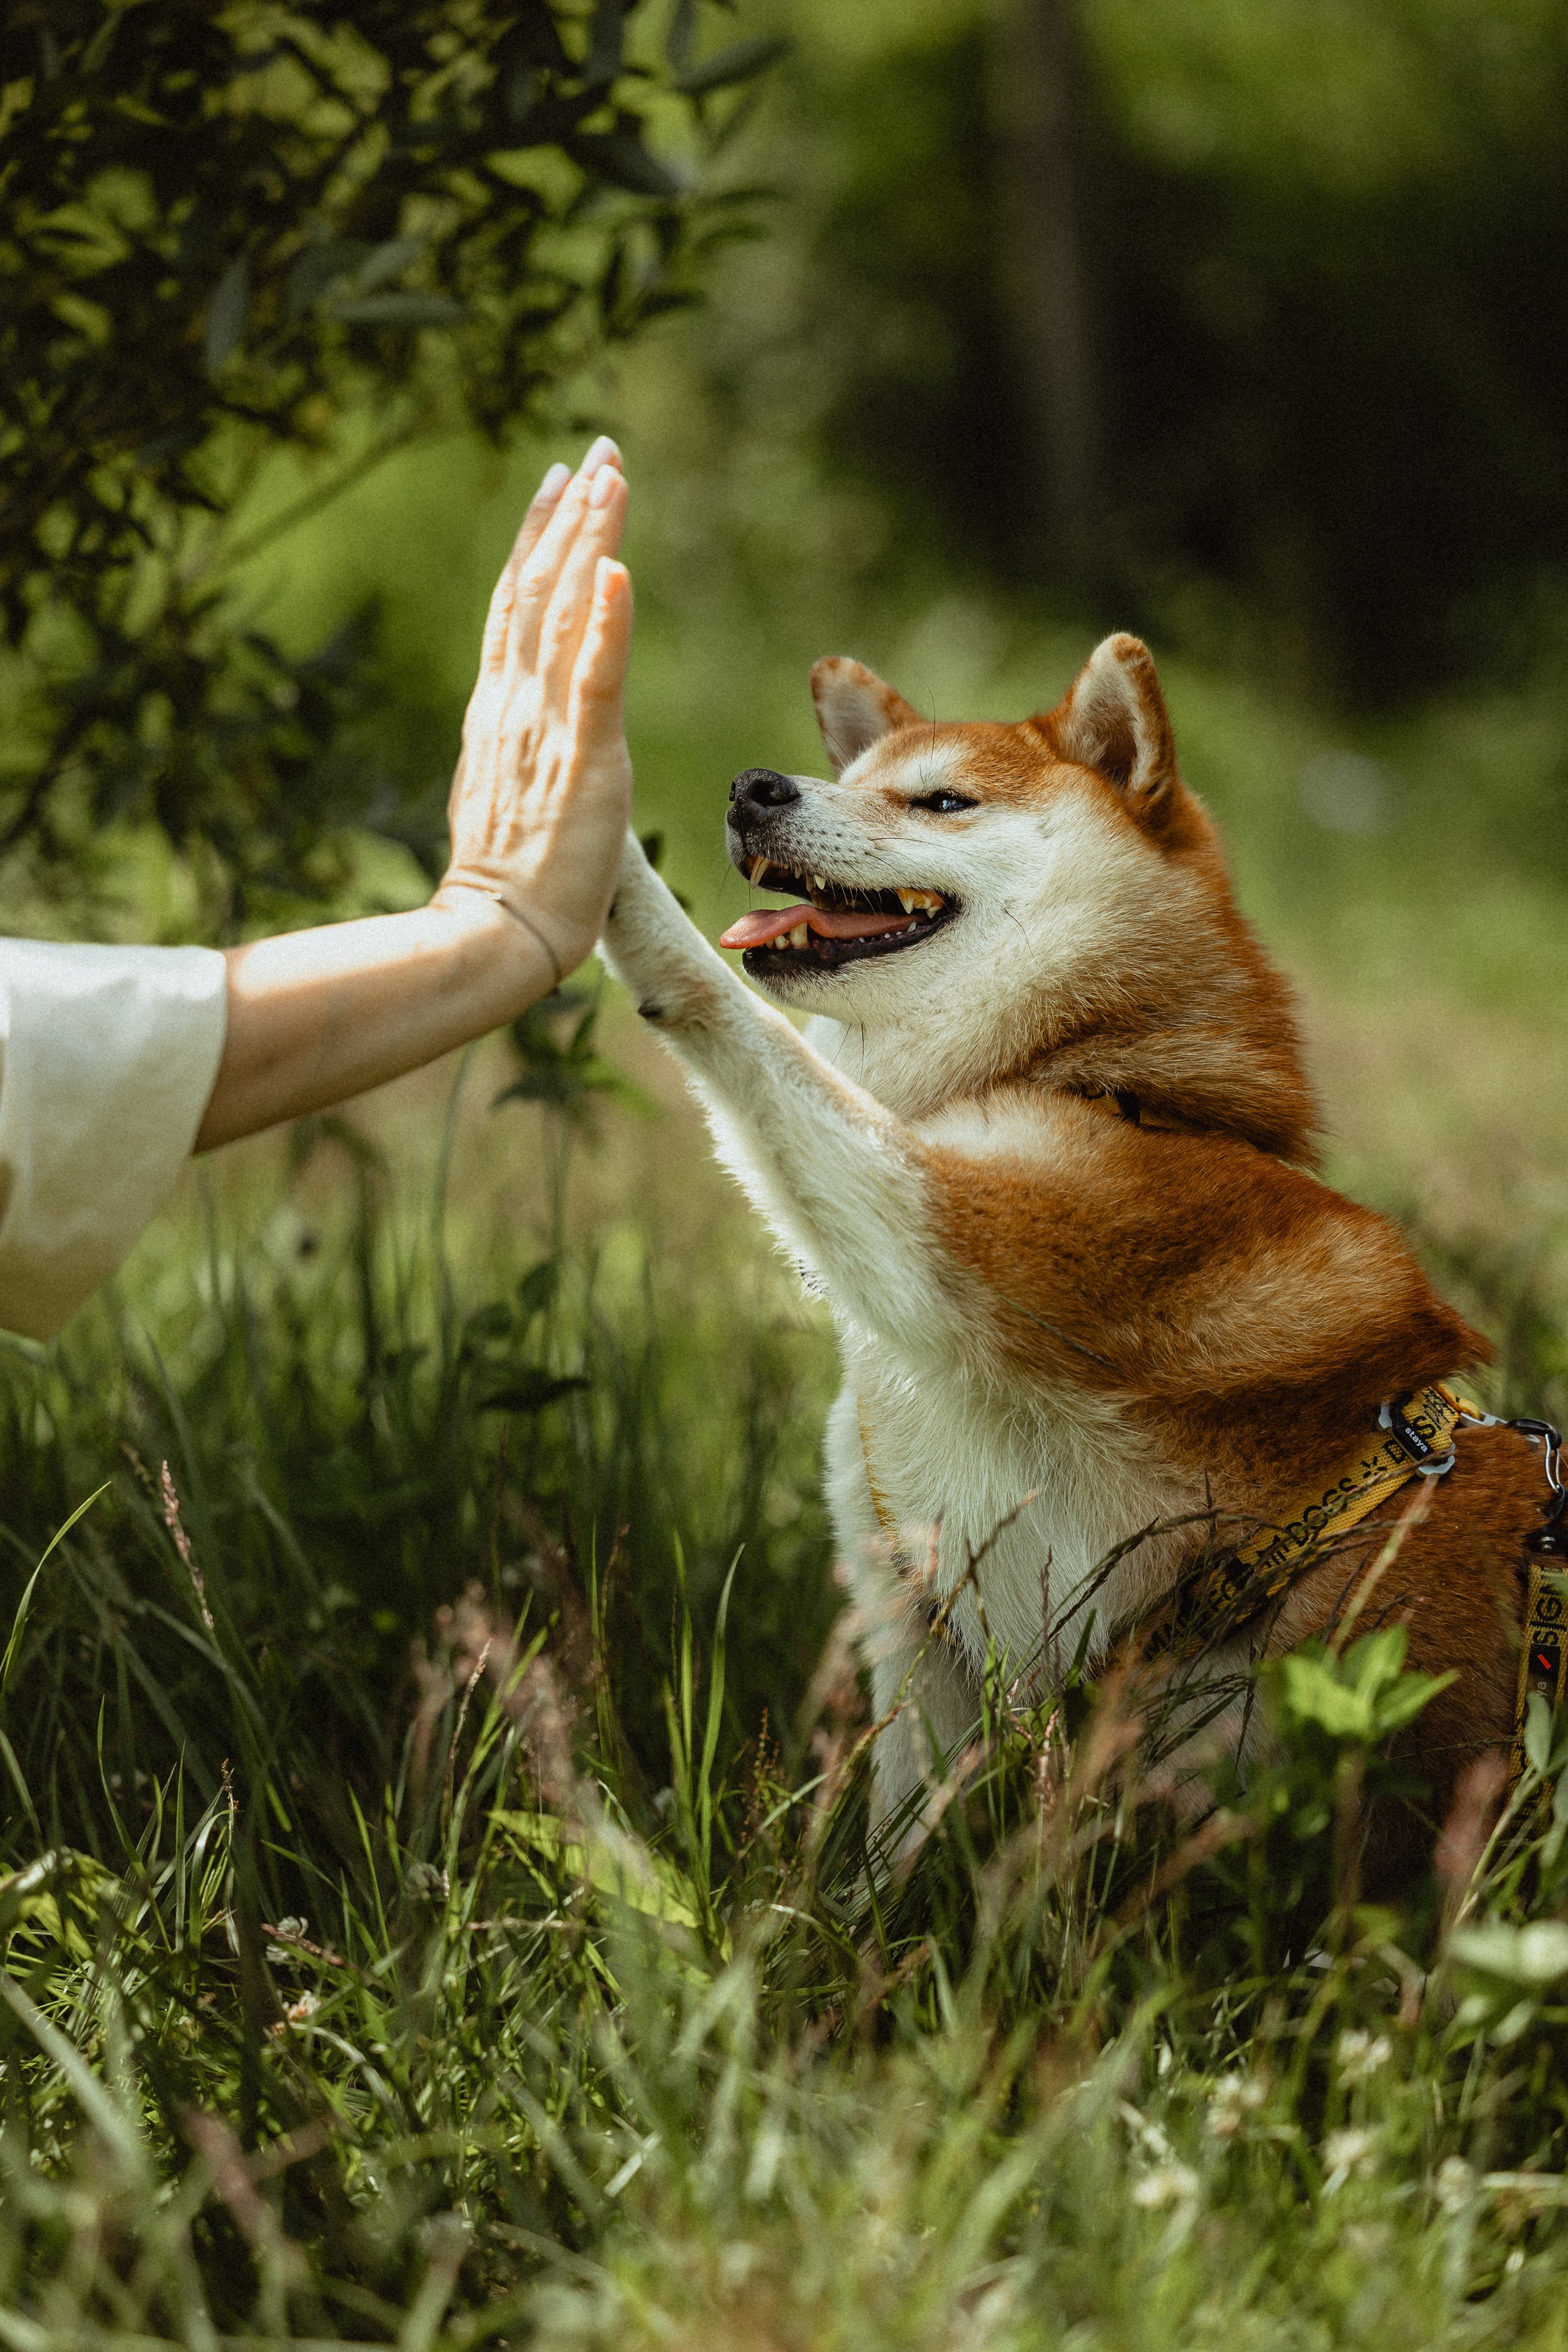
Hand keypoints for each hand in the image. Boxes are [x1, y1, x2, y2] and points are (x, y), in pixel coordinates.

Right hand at [436, 436, 633, 981]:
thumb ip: (523, 757)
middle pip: (539, 589)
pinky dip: (606, 620)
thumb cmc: (507, 888)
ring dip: (590, 540)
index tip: (560, 486)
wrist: (493, 934)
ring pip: (565, 612)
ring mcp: (544, 727)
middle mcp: (513, 706)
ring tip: (611, 477)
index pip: (516, 609)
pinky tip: (619, 568)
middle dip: (571, 517)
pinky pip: (595, 676)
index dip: (537, 542)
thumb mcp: (510, 799)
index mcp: (497, 715)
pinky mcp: (582, 758)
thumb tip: (532, 744)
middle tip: (599, 453)